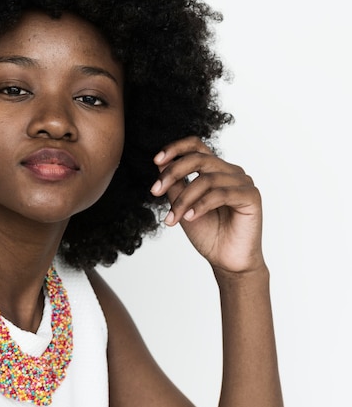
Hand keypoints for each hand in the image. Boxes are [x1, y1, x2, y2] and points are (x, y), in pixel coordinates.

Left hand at [150, 137, 264, 274]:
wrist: (226, 260)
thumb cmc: (207, 233)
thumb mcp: (183, 205)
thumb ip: (175, 184)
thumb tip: (160, 162)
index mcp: (214, 170)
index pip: (196, 145)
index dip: (175, 148)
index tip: (156, 160)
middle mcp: (230, 171)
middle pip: (198, 159)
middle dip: (172, 173)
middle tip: (155, 191)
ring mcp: (242, 182)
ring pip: (206, 180)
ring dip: (183, 200)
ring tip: (172, 218)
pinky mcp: (251, 196)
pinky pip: (221, 194)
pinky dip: (201, 205)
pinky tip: (189, 217)